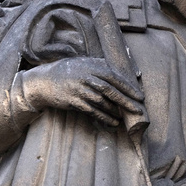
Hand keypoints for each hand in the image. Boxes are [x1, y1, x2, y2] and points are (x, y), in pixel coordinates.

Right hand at [21, 57, 144, 126]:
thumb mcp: (85, 63)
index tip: (140, 96)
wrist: (46, 80)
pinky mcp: (72, 101)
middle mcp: (85, 77)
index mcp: (91, 66)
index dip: (128, 87)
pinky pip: (91, 111)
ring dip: (115, 111)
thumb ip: (104, 67)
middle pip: (110, 90)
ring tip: (125, 117)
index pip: (114, 77)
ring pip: (101, 102)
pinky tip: (112, 122)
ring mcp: (78, 89)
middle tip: (138, 110)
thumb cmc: (70, 71)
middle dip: (125, 101)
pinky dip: (104, 117)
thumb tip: (129, 72)